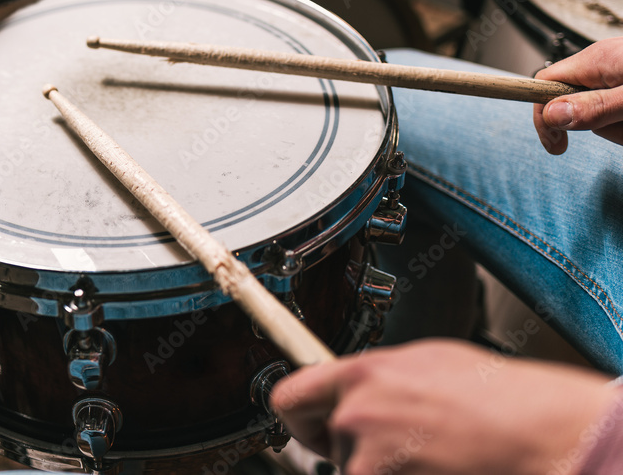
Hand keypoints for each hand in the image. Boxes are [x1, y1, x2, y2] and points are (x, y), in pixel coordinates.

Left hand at [270, 339, 615, 474]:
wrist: (534, 431)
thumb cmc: (494, 395)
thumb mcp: (424, 360)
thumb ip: (377, 375)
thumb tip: (357, 385)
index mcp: (362, 373)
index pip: (289, 395)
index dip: (296, 412)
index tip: (301, 420)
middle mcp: (356, 413)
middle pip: (321, 437)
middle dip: (346, 443)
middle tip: (389, 443)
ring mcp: (369, 456)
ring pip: (352, 468)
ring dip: (378, 467)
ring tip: (427, 454)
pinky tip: (432, 466)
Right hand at [533, 37, 622, 153]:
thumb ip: (595, 107)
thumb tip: (551, 115)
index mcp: (596, 60)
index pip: (543, 84)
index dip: (542, 115)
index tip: (552, 142)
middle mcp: (602, 63)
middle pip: (574, 103)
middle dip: (597, 125)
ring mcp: (616, 72)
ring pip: (598, 110)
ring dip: (617, 125)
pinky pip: (614, 106)